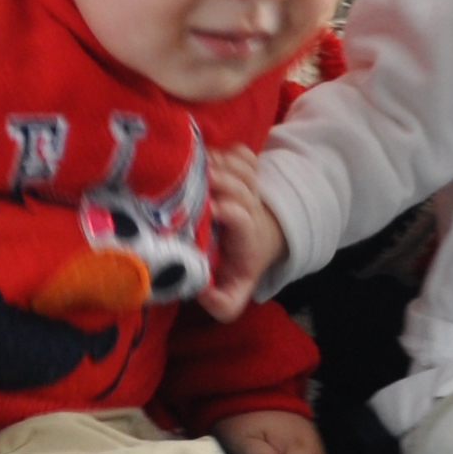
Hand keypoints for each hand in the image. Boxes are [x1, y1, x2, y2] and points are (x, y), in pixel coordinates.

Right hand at [200, 148, 285, 321]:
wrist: (258, 244)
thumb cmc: (237, 268)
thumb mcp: (233, 293)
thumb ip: (223, 302)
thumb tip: (203, 294)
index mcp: (247, 237)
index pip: (244, 218)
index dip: (229, 211)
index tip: (207, 211)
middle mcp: (251, 208)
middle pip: (242, 187)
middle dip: (221, 180)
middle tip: (196, 180)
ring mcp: (251, 188)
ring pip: (243, 166)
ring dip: (220, 162)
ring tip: (194, 165)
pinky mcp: (246, 173)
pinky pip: (242, 154)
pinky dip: (227, 151)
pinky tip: (207, 156)